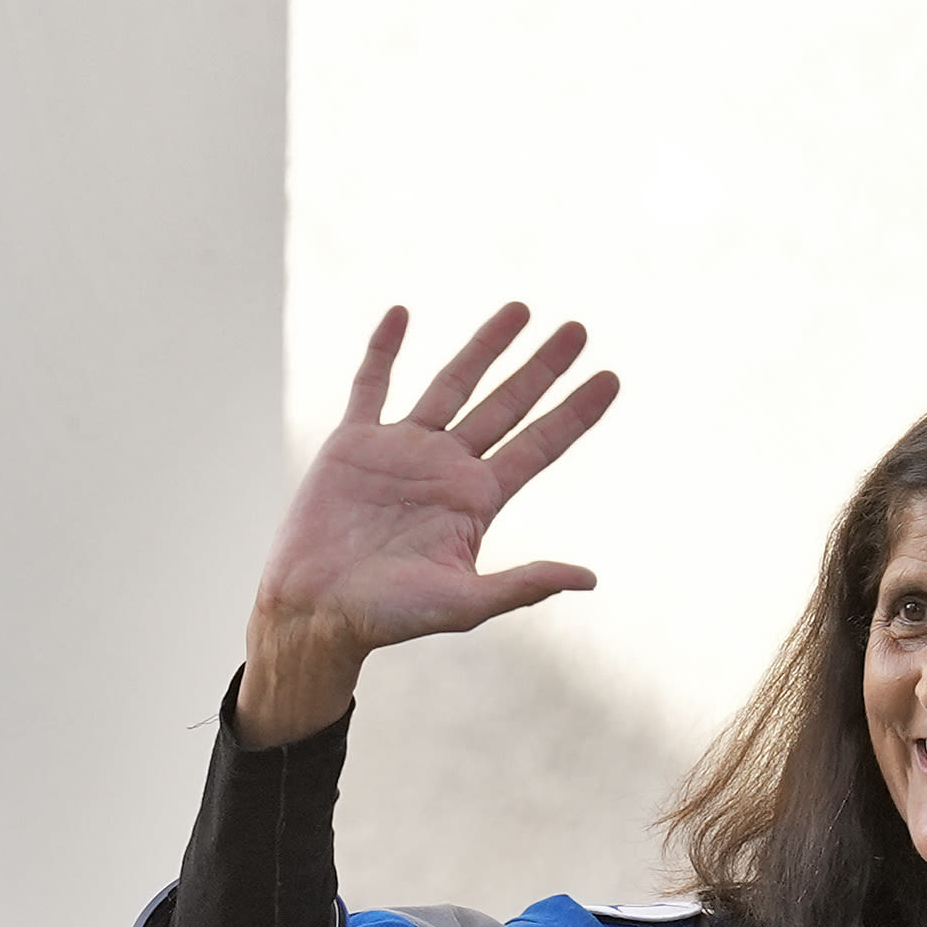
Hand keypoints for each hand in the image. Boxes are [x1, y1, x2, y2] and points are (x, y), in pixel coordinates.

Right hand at [236, 301, 619, 748]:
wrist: (314, 612)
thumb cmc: (387, 617)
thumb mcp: (464, 602)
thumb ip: (524, 584)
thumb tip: (590, 579)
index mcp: (476, 500)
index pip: (538, 446)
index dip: (575, 412)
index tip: (611, 378)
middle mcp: (445, 468)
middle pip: (506, 405)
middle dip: (542, 367)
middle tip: (579, 330)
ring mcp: (400, 452)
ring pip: (452, 385)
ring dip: (484, 347)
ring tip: (521, 309)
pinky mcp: (352, 445)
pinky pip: (370, 387)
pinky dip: (383, 350)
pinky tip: (401, 313)